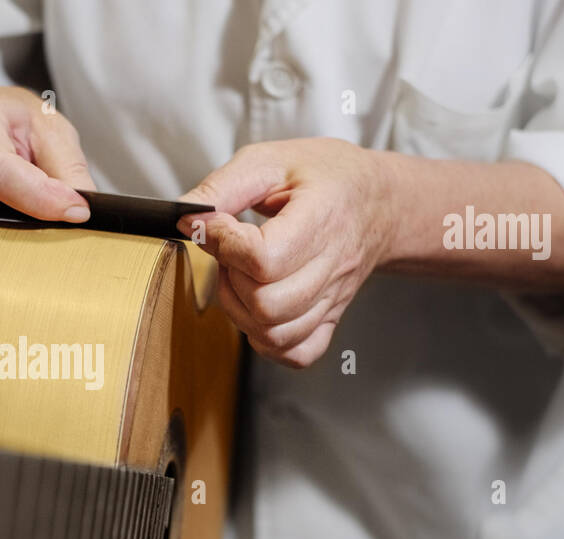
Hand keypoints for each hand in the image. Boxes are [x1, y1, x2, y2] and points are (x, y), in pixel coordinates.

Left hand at [179, 138, 394, 367]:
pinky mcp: (330, 318)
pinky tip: (257, 309)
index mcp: (322, 218)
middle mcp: (332, 266)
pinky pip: (296, 353)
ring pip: (275, 334)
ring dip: (241, 309)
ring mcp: (333, 299)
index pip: (264, 259)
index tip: (216, 225)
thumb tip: (186, 220)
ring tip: (241, 277)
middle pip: (266, 305)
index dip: (226, 246)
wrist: (377, 201)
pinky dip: (267, 340)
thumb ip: (223, 187)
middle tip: (229, 253)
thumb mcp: (270, 160)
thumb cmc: (324, 177)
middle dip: (231, 280)